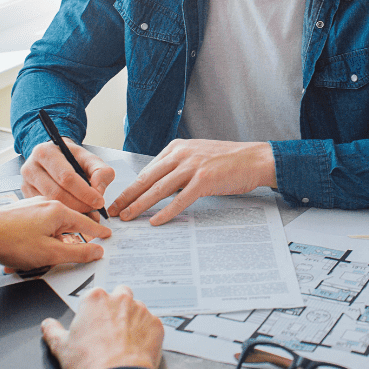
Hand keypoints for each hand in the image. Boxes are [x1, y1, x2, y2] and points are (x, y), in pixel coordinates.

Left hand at [0, 197, 110, 269]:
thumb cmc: (9, 241)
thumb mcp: (50, 254)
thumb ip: (77, 254)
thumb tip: (97, 251)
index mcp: (58, 211)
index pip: (87, 222)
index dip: (98, 232)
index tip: (107, 236)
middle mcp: (47, 205)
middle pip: (69, 225)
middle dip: (72, 242)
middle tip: (79, 254)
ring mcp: (32, 208)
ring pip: (52, 228)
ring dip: (51, 245)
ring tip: (42, 261)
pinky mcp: (19, 215)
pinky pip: (38, 229)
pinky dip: (38, 242)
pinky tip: (28, 255)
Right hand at [21, 138, 114, 216]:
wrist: (56, 157)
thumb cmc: (73, 158)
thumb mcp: (90, 159)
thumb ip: (101, 171)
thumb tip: (98, 191)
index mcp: (46, 152)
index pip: (66, 177)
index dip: (85, 192)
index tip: (99, 202)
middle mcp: (31, 167)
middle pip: (56, 193)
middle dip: (79, 205)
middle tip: (94, 211)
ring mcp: (26, 183)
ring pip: (50, 204)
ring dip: (71, 212)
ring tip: (87, 214)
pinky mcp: (26, 195)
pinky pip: (44, 210)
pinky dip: (61, 215)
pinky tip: (73, 214)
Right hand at [40, 285, 162, 368]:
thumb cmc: (90, 363)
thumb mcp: (61, 348)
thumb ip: (52, 331)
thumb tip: (48, 325)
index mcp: (95, 299)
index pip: (94, 295)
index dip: (93, 311)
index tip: (92, 323)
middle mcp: (120, 299)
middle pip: (119, 294)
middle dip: (116, 308)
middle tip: (109, 329)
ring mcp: (141, 310)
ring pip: (137, 309)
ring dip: (132, 320)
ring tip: (123, 342)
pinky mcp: (156, 325)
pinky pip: (151, 325)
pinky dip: (146, 334)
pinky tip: (136, 348)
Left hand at [107, 139, 276, 224]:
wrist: (255, 158)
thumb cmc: (229, 161)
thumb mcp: (198, 156)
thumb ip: (178, 168)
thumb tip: (159, 188)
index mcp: (177, 148)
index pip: (147, 170)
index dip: (130, 187)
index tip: (118, 200)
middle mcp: (181, 154)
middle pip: (147, 179)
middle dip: (127, 197)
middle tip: (112, 211)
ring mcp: (192, 166)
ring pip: (158, 189)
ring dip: (139, 205)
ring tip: (127, 217)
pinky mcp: (204, 180)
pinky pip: (179, 199)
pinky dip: (166, 212)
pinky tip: (155, 221)